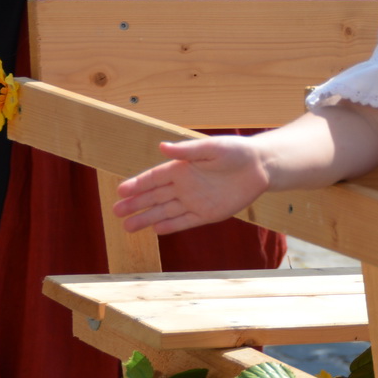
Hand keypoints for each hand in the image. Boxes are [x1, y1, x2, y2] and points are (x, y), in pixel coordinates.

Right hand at [115, 137, 271, 234]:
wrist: (261, 167)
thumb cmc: (236, 152)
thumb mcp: (211, 149)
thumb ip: (187, 151)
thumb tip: (162, 147)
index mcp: (182, 168)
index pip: (154, 178)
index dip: (137, 185)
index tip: (120, 192)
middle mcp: (185, 185)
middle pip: (154, 197)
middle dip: (135, 204)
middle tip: (116, 212)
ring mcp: (195, 200)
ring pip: (165, 211)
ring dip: (147, 218)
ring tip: (127, 227)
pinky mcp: (208, 213)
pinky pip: (186, 221)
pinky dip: (171, 226)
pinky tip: (156, 230)